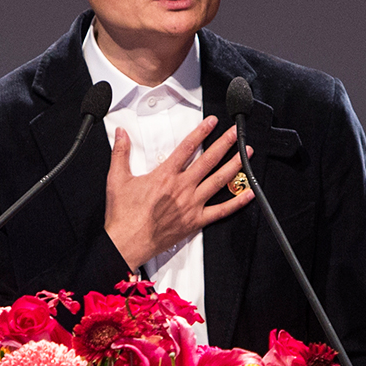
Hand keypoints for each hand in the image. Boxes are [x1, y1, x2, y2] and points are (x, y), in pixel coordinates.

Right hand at [104, 115, 254, 271]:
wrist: (127, 243)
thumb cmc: (123, 216)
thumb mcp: (117, 179)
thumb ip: (121, 153)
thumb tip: (121, 133)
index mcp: (165, 175)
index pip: (188, 147)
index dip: (202, 131)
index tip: (212, 122)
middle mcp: (181, 188)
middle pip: (209, 160)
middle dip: (225, 144)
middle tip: (236, 133)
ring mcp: (191, 205)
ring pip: (219, 181)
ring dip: (235, 166)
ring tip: (246, 154)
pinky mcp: (196, 221)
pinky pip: (222, 211)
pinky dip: (237, 202)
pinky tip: (249, 193)